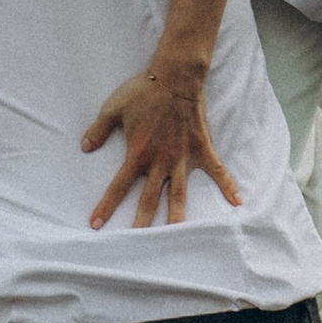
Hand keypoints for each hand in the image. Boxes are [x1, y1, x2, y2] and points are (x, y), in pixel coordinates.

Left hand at [81, 58, 240, 229]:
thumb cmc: (143, 91)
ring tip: (178, 238)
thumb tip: (84, 147)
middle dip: (141, 223)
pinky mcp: (201, 149)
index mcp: (138, 153)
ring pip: (179, 194)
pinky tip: (237, 202)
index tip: (95, 224)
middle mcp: (160, 161)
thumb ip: (98, 130)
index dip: (106, 206)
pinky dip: (228, 186)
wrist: (175, 76)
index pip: (118, 186)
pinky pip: (217, 171)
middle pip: (150, 199)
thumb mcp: (113, 108)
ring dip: (177, 217)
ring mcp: (183, 157)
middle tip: (136, 246)